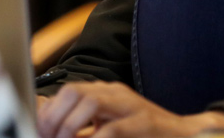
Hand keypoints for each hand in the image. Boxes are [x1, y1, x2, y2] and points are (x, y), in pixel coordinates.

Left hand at [36, 81, 223, 137]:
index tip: (40, 132)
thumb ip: (83, 129)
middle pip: (75, 91)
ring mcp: (132, 106)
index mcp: (106, 94)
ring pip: (91, 100)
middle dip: (56, 118)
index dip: (48, 113)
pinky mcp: (146, 123)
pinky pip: (114, 128)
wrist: (184, 136)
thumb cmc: (144, 136)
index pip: (68, 92)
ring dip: (71, 126)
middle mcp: (117, 94)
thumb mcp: (108, 129)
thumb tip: (50, 131)